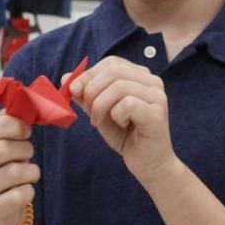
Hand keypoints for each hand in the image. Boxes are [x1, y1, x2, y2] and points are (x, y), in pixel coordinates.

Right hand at [0, 112, 38, 224]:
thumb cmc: (2, 171)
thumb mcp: (1, 147)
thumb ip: (7, 126)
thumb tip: (16, 107)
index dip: (10, 125)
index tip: (26, 130)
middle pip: (2, 149)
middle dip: (25, 149)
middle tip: (28, 154)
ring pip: (14, 172)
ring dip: (31, 171)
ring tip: (29, 173)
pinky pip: (19, 195)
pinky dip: (29, 191)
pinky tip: (24, 190)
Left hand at [68, 56, 177, 184]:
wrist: (147, 162)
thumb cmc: (125, 134)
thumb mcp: (99, 110)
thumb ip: (85, 94)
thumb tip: (66, 77)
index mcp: (140, 76)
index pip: (111, 62)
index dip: (89, 74)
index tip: (74, 91)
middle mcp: (152, 81)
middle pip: (114, 71)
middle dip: (92, 90)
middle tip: (88, 111)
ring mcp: (158, 96)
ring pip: (119, 87)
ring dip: (100, 106)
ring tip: (100, 121)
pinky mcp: (157, 113)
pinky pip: (127, 105)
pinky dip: (116, 116)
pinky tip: (122, 126)